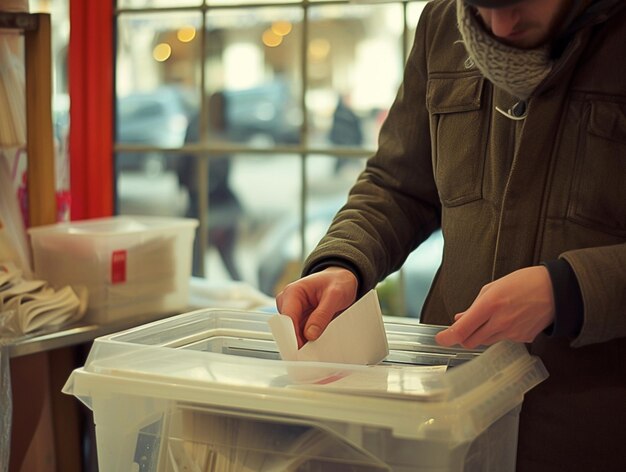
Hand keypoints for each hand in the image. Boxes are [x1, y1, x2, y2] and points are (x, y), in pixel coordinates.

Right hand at [276, 267, 357, 347]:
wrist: (342, 280)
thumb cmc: (337, 282)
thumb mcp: (335, 295)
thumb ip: (322, 314)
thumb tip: (310, 334)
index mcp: (293, 292)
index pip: (287, 317)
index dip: (292, 335)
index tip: (299, 350)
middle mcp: (289, 302)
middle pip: (287, 328)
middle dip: (297, 342)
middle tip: (310, 355)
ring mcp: (294, 312)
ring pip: (293, 334)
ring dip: (304, 343)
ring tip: (318, 350)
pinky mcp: (300, 320)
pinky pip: (301, 334)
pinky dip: (308, 341)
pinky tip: (317, 346)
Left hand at [435, 266, 554, 347]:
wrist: (556, 290)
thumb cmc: (524, 283)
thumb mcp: (493, 287)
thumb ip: (474, 306)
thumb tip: (460, 319)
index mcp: (490, 305)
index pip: (462, 329)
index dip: (447, 337)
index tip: (440, 339)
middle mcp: (500, 322)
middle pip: (471, 341)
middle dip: (464, 336)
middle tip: (466, 326)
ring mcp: (512, 333)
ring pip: (486, 341)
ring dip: (482, 333)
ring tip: (493, 316)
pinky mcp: (523, 339)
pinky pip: (503, 340)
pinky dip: (500, 333)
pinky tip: (510, 319)